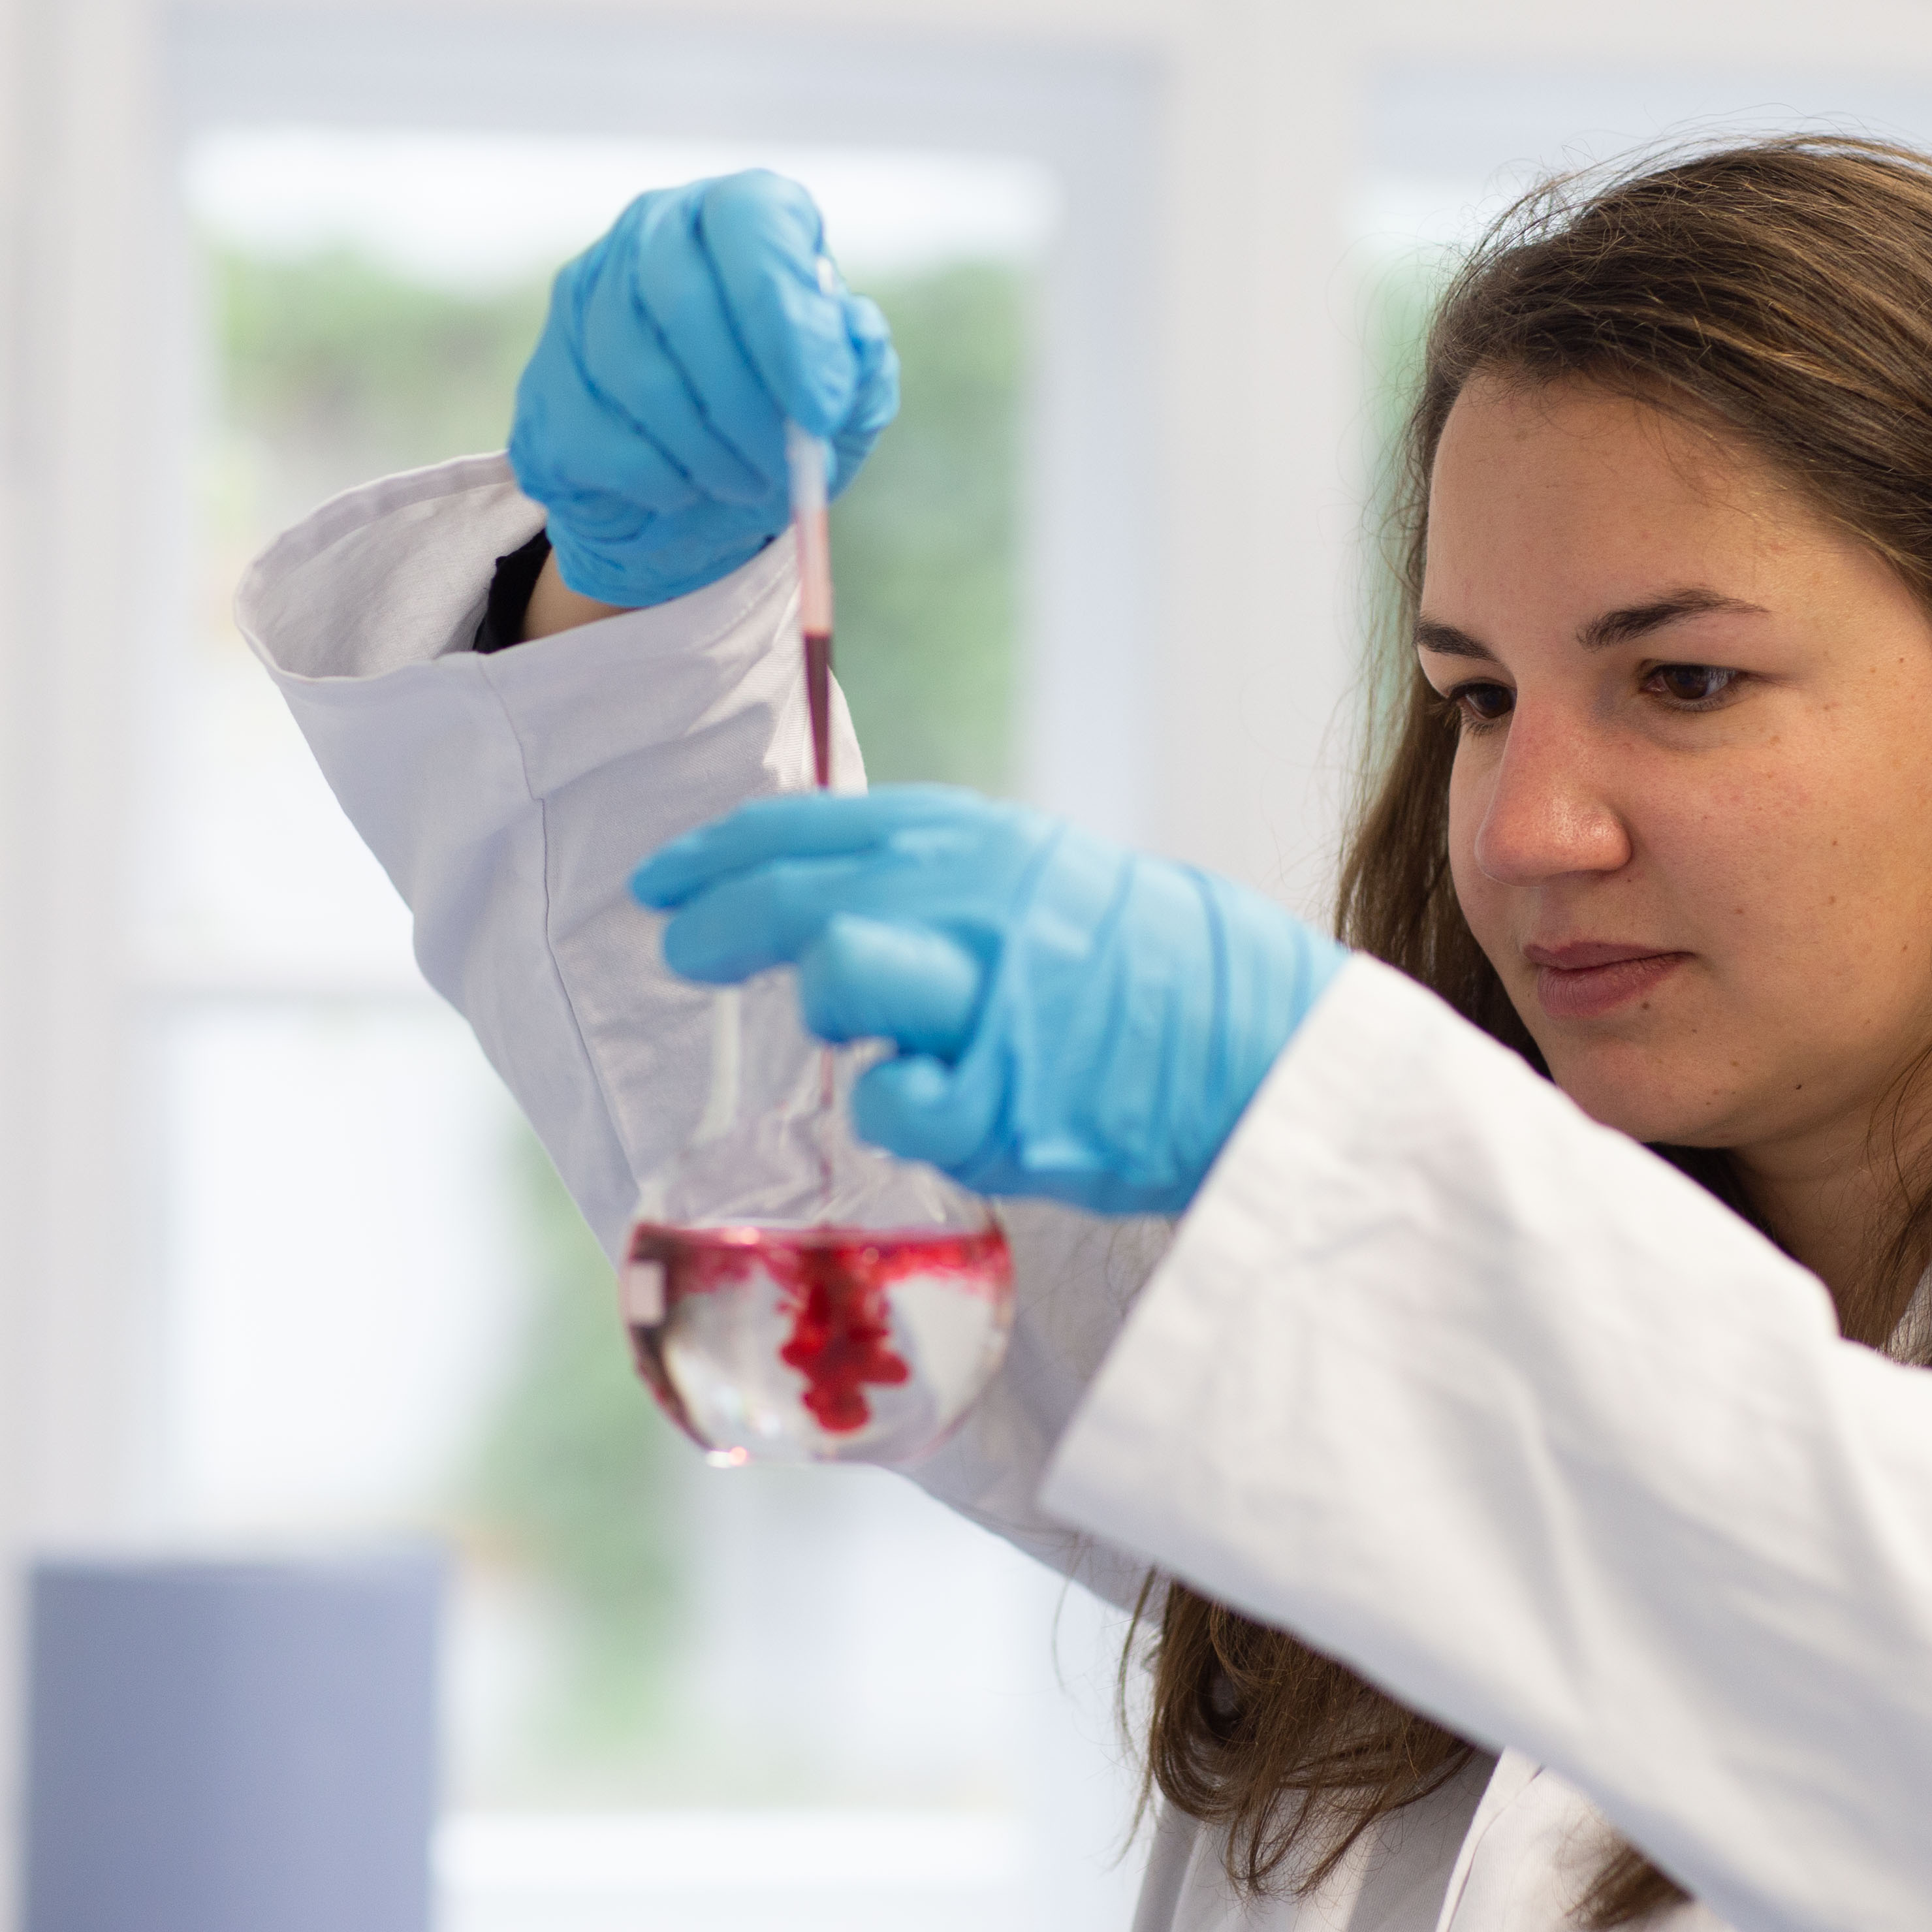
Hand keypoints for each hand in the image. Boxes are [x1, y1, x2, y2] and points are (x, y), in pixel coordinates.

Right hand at [508, 171, 898, 609]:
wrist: (699, 499)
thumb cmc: (783, 422)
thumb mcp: (847, 401)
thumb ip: (861, 365)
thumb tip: (855, 333)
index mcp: (735, 213)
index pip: (751, 223)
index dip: (787, 319)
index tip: (823, 408)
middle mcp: (651, 231)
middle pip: (682, 300)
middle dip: (747, 403)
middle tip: (789, 467)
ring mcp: (583, 300)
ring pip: (637, 373)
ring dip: (709, 450)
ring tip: (747, 481)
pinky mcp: (543, 382)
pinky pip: (597, 435)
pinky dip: (659, 480)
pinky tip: (687, 488)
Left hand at [631, 788, 1348, 1216]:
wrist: (1267, 1047)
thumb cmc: (1158, 975)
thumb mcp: (1050, 882)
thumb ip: (945, 882)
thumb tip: (832, 898)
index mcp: (985, 841)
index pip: (816, 826)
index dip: (721, 852)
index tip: (665, 880)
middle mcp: (978, 901)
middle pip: (798, 897)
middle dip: (718, 924)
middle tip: (682, 950)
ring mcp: (988, 999)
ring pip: (837, 974)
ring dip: (825, 1004)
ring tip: (846, 1028)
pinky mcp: (1001, 1101)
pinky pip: (889, 1100)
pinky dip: (890, 1106)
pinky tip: (922, 1102)